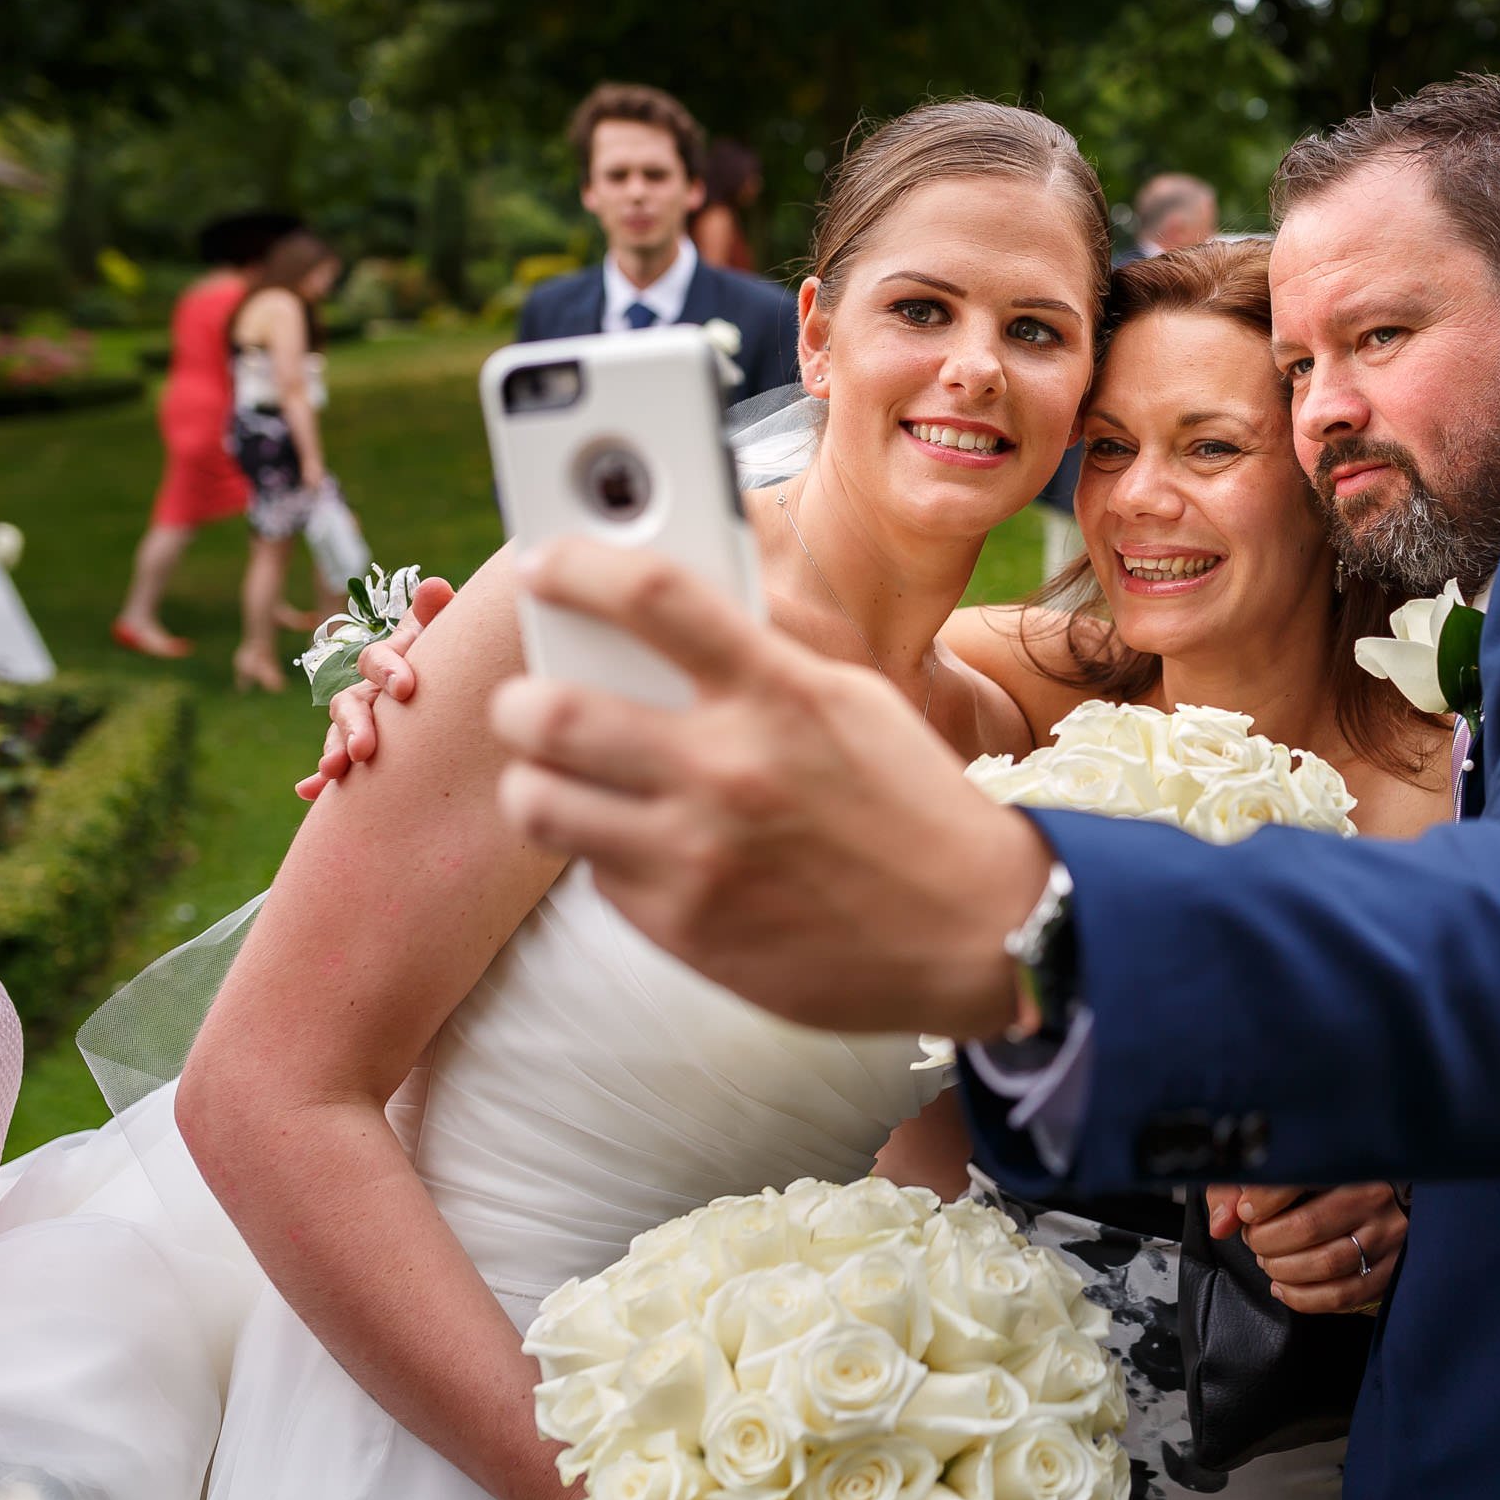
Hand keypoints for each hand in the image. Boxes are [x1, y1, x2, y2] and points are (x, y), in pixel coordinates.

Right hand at [295, 576, 457, 799]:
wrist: (447, 692)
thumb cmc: (446, 658)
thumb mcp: (442, 637)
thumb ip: (435, 614)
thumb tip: (436, 586)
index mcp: (387, 661)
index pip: (377, 660)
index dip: (389, 670)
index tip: (406, 689)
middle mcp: (366, 691)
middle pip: (349, 703)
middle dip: (354, 725)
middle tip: (364, 749)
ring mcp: (359, 722)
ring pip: (338, 735)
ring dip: (334, 751)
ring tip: (333, 770)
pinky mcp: (357, 751)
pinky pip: (336, 764)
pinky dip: (318, 780)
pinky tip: (308, 792)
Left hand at [489, 538, 1047, 1033]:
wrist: (978, 933)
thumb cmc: (913, 806)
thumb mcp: (853, 703)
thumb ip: (761, 658)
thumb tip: (670, 612)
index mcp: (779, 694)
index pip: (649, 595)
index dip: (576, 566)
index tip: (544, 566)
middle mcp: (729, 768)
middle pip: (550, 708)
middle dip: (520, 702)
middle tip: (530, 702)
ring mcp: (699, 854)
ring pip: (540, 801)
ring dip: (536, 784)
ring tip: (558, 779)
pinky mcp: (685, 928)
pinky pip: (594, 874)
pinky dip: (604, 854)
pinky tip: (646, 847)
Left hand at [1208, 1182, 1406, 1314]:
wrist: (1382, 1202)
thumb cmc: (1322, 1183)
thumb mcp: (1279, 1169)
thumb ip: (1240, 1187)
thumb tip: (1222, 1223)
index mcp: (1348, 1160)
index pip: (1299, 1177)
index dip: (1261, 1201)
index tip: (1245, 1212)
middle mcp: (1374, 1196)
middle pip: (1308, 1227)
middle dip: (1267, 1241)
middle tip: (1256, 1239)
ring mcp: (1388, 1235)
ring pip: (1326, 1264)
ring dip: (1283, 1271)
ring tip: (1269, 1262)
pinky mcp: (1391, 1269)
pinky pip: (1344, 1295)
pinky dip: (1303, 1298)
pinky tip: (1283, 1287)